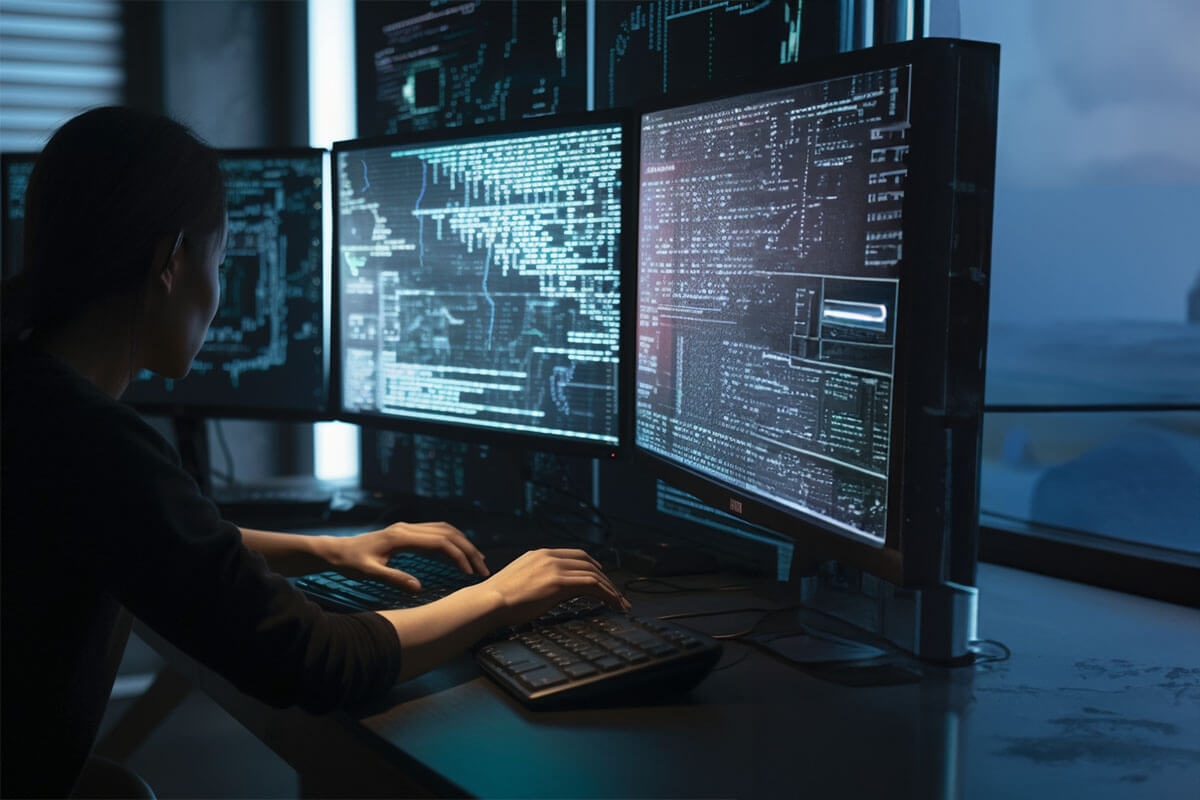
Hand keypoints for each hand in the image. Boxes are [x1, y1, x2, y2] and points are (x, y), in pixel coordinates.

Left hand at [324, 521, 488, 590]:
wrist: (337, 551)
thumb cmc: (351, 563)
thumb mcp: (370, 573)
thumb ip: (395, 579)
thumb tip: (419, 588)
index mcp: (401, 537)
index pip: (440, 543)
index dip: (459, 556)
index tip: (470, 573)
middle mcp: (408, 528)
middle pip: (448, 533)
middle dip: (468, 550)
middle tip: (483, 569)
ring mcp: (408, 528)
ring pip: (445, 529)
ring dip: (463, 543)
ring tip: (477, 561)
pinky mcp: (407, 532)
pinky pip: (436, 531)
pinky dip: (452, 540)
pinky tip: (458, 553)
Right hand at [475, 548, 629, 626]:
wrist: (489, 602)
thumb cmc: (500, 598)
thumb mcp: (523, 580)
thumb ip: (542, 578)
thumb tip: (560, 589)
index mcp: (541, 554)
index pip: (576, 555)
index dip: (593, 565)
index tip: (602, 577)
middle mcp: (550, 556)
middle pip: (588, 562)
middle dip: (606, 578)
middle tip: (616, 592)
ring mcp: (554, 567)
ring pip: (593, 574)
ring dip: (610, 588)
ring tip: (620, 602)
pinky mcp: (558, 582)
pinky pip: (591, 585)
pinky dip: (606, 593)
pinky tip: (612, 603)